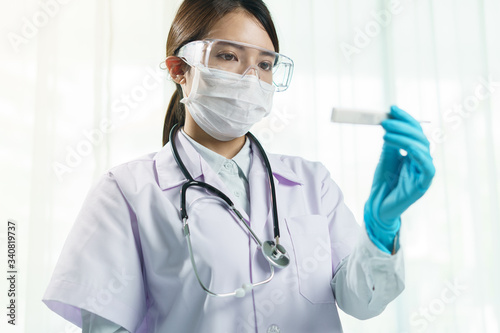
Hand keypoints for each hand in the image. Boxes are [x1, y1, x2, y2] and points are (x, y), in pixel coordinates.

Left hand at [364, 105, 435, 253]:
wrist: (378, 206)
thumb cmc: (383, 183)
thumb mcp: (386, 157)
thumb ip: (390, 142)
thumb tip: (390, 121)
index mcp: (415, 152)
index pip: (414, 130)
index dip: (405, 119)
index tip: (392, 108)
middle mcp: (422, 160)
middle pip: (419, 136)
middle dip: (403, 126)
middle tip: (384, 121)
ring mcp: (424, 172)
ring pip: (422, 148)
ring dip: (404, 138)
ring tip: (385, 134)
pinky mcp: (424, 184)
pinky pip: (427, 166)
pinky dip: (418, 154)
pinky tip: (404, 148)